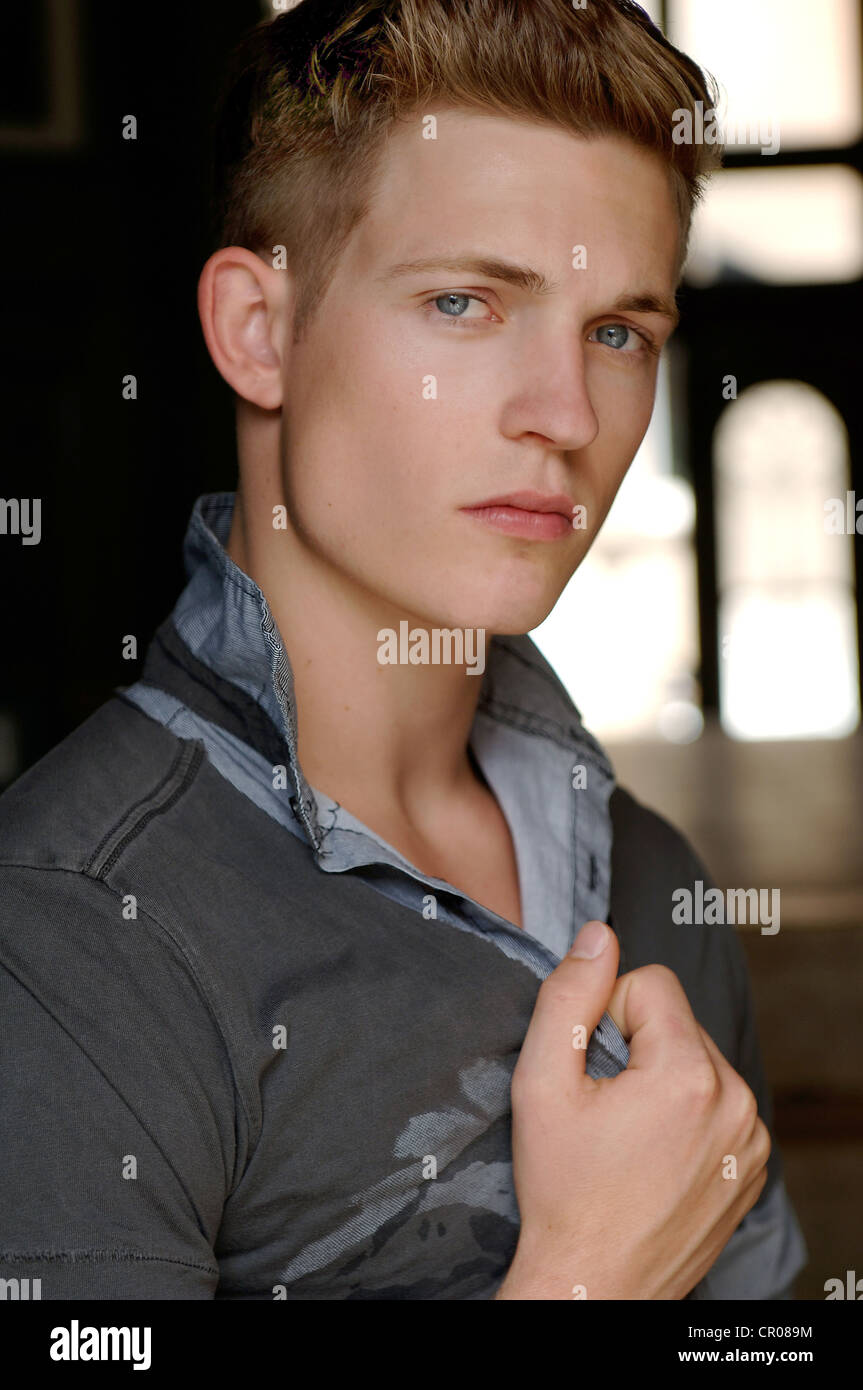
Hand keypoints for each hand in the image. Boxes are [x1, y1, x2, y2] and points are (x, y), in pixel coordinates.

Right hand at [496, 920, 769, 1299]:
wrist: (593, 1287)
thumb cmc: (562, 1193)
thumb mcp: (541, 1085)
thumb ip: (568, 997)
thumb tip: (597, 935)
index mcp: (689, 1074)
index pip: (650, 983)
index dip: (606, 1016)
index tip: (591, 1072)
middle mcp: (736, 1102)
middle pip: (677, 1022)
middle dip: (637, 1049)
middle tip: (603, 1109)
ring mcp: (750, 1140)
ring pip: (697, 1061)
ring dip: (661, 1081)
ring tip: (627, 1136)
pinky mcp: (750, 1167)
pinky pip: (717, 1104)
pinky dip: (686, 1116)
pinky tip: (653, 1156)